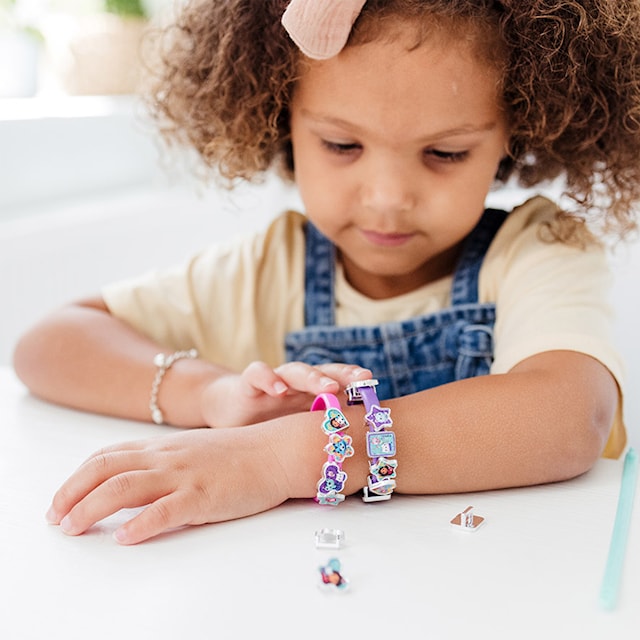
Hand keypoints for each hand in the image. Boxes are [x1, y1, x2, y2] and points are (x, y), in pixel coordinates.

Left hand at [46, 426, 293, 544]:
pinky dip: (139, 525)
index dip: (78, 477)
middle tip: (55, 517)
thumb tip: (139, 484)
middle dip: (72, 492)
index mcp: (165, 446)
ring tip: (73, 528)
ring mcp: (184, 474)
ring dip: (91, 508)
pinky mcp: (204, 495)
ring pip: (124, 487)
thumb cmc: (241, 454)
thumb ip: (166, 462)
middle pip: (105, 468)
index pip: (108, 455)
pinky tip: (125, 538)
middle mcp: (167, 456)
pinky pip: (164, 510)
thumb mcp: (196, 451)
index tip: (62, 498)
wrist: (277, 450)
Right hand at [200, 361, 370, 426]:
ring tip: (327, 387)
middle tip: (361, 380)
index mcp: (312, 394)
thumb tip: (361, 456)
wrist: (230, 410)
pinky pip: (259, 374)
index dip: (357, 383)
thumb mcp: (298, 429)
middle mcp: (297, 384)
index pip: (339, 384)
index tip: (376, 387)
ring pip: (296, 371)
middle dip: (343, 376)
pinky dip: (269, 379)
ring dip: (313, 377)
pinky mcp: (250, 383)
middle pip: (323, 374)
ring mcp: (275, 381)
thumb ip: (322, 433)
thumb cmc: (270, 423)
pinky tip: (279, 389)